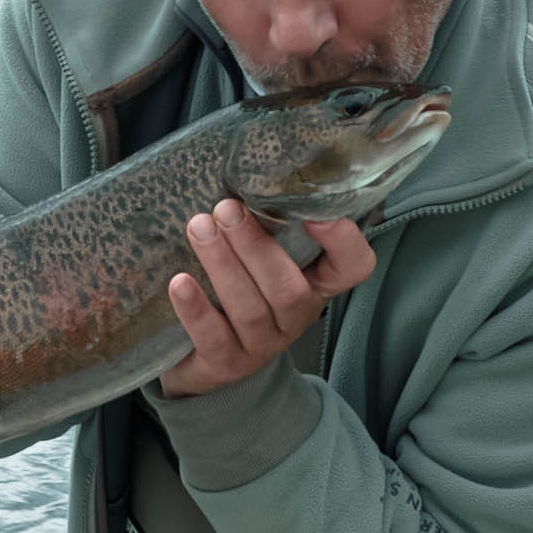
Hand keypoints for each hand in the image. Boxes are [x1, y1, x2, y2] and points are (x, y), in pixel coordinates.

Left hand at [159, 198, 374, 398]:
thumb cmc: (233, 289)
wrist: (202, 359)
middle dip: (255, 246)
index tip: (315, 213)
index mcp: (313, 283)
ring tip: (198, 229)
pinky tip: (180, 282)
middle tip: (225, 209)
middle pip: (289, 288)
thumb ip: (262, 223)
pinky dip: (196, 308)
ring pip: (251, 309)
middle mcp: (294, 316)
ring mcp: (262, 345)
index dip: (343, 242)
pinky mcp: (225, 364)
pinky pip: (214, 338)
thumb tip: (243, 168)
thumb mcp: (256, 258)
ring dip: (223, 264)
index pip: (352, 267)